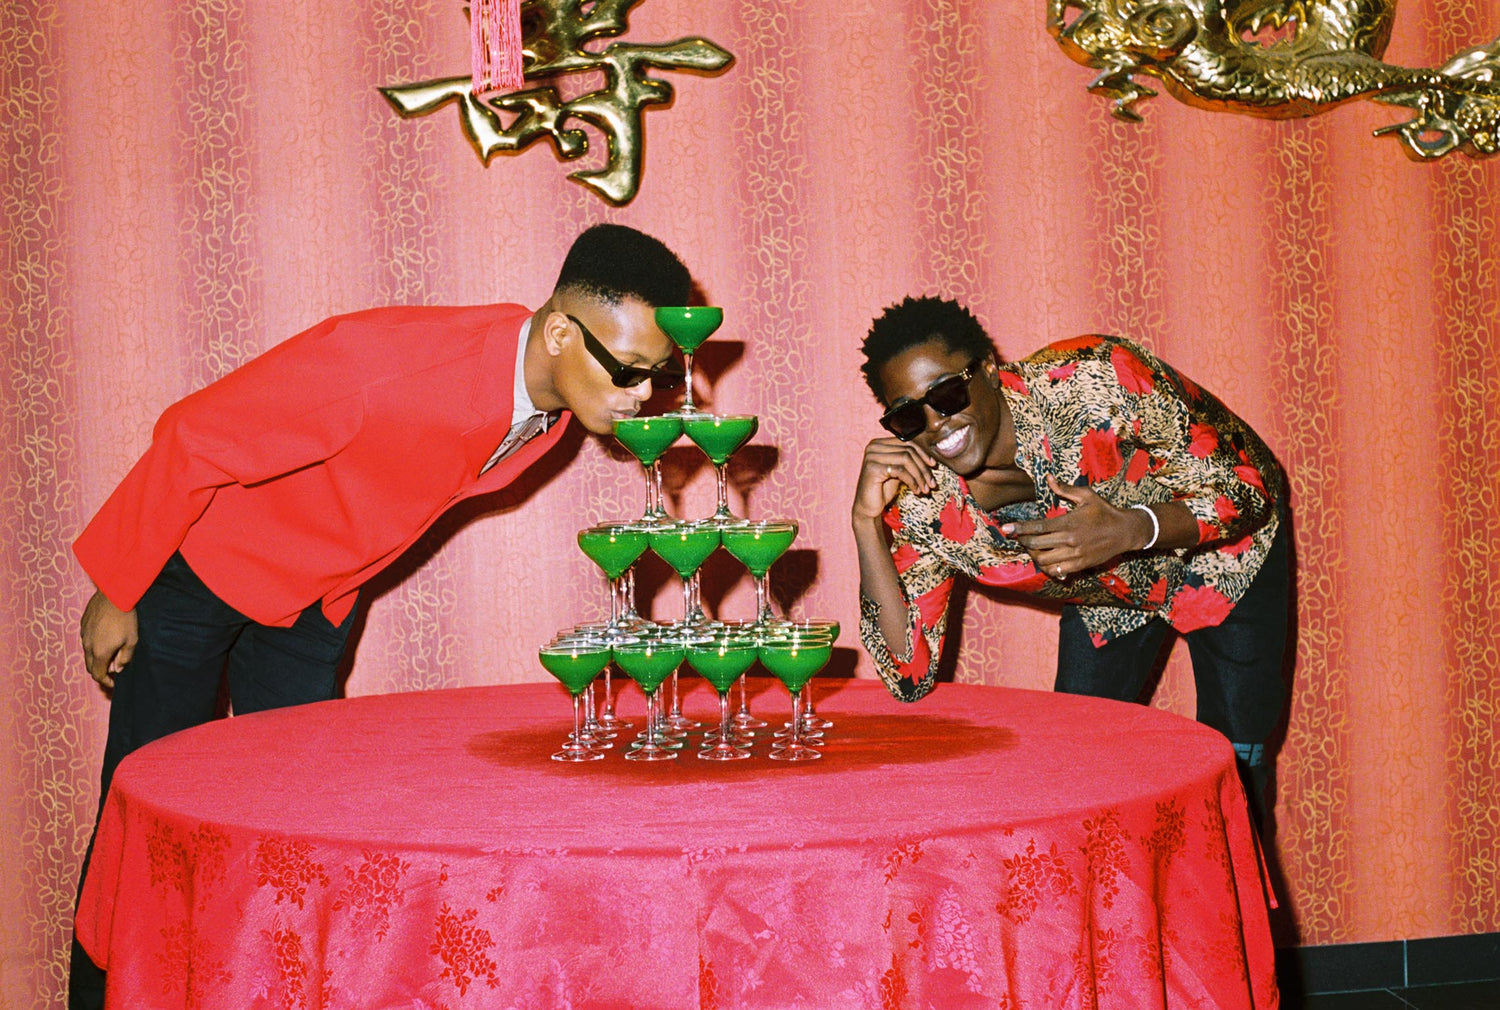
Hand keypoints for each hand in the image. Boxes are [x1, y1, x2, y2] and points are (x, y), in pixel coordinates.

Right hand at [80, 590, 137, 689]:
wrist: (113, 594)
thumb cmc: (126, 617)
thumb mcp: (132, 640)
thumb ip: (125, 657)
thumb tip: (118, 669)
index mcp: (99, 652)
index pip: (98, 674)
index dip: (106, 681)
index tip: (114, 682)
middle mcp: (87, 645)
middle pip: (90, 666)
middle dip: (100, 672)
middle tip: (112, 671)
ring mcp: (83, 634)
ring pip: (87, 653)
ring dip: (97, 658)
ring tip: (110, 655)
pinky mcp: (83, 625)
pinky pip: (86, 640)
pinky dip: (93, 646)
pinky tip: (105, 640)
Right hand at [852, 437, 936, 520]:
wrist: (868, 507)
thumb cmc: (883, 489)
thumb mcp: (899, 470)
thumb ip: (909, 460)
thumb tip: (932, 458)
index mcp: (879, 443)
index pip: (907, 442)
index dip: (923, 453)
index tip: (934, 466)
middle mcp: (873, 446)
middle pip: (908, 451)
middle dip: (923, 468)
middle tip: (932, 483)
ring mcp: (872, 456)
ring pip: (906, 459)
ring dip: (920, 476)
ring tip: (926, 489)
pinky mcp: (872, 468)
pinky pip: (900, 471)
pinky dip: (912, 481)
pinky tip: (916, 491)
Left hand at [1000, 475, 1152, 579]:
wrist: (1125, 531)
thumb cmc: (1105, 511)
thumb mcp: (1087, 496)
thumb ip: (1065, 489)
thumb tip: (1049, 478)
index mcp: (1069, 523)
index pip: (1038, 527)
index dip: (1020, 529)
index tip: (1006, 529)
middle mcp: (1070, 540)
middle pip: (1036, 545)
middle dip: (1023, 542)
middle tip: (1018, 537)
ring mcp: (1075, 555)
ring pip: (1044, 560)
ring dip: (1034, 555)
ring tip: (1032, 548)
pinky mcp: (1080, 565)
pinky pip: (1057, 570)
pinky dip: (1047, 567)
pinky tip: (1045, 560)